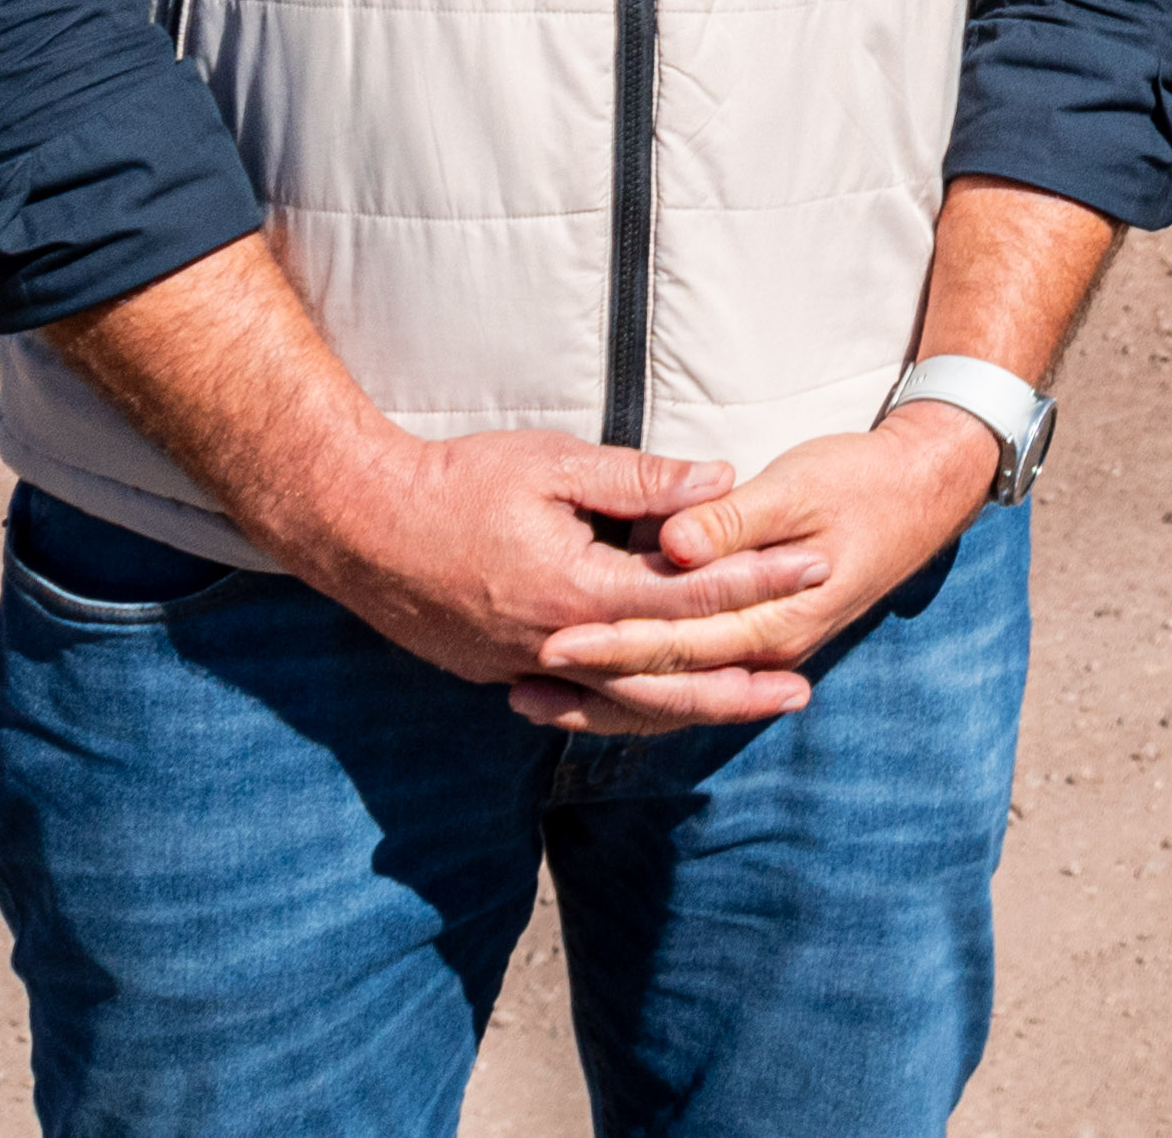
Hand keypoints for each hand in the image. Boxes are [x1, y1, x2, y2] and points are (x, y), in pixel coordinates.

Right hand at [267, 424, 821, 692]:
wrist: (358, 526)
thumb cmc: (457, 483)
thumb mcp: (555, 464)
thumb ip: (642, 480)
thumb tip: (722, 482)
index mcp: (576, 591)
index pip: (689, 595)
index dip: (757, 581)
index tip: (814, 567)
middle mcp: (556, 645)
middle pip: (666, 675)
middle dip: (739, 683)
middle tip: (803, 690)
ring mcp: (524, 667)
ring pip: (624, 703)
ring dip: (692, 706)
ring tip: (751, 707)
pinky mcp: (501, 670)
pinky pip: (581, 700)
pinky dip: (630, 707)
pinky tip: (665, 706)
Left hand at [512, 414, 998, 731]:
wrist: (923, 493)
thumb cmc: (861, 480)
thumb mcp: (799, 487)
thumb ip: (733, 520)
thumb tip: (674, 545)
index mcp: (776, 617)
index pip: (677, 643)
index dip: (610, 644)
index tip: (551, 642)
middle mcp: (768, 647)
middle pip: (664, 682)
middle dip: (590, 685)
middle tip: (519, 685)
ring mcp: (764, 649)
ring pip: (670, 695)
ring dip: (601, 703)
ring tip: (531, 702)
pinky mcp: (758, 639)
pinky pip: (687, 681)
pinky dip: (635, 690)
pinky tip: (588, 689)